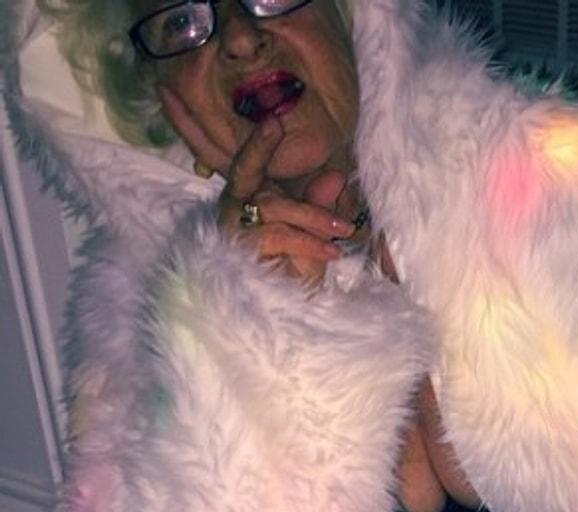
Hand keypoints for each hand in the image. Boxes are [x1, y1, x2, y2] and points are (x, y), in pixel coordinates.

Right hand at [160, 88, 353, 285]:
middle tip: (340, 195)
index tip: (273, 121)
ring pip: (272, 208)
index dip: (259, 144)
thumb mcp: (312, 240)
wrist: (280, 320)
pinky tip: (330, 251)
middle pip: (260, 183)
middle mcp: (232, 209)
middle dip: (304, 194)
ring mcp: (229, 229)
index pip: (249, 165)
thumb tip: (336, 175)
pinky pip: (275, 235)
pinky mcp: (234, 250)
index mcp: (248, 199)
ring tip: (344, 233)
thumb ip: (319, 207)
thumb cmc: (292, 277)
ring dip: (312, 218)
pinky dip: (306, 241)